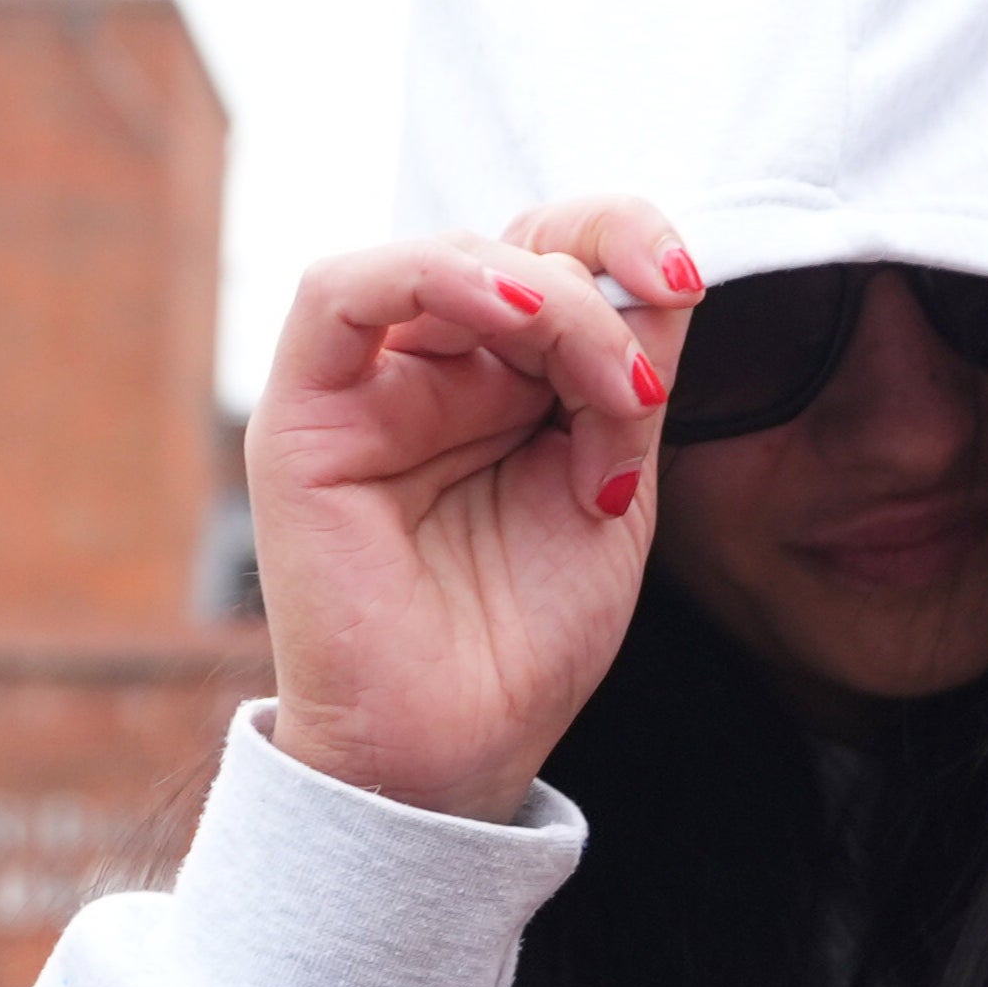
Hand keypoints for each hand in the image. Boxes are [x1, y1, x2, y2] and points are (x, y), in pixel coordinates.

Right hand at [249, 196, 701, 821]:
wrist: (459, 751)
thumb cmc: (527, 637)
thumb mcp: (615, 482)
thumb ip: (629, 374)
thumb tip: (662, 273)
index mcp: (506, 381)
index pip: (556, 253)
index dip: (622, 235)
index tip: (684, 280)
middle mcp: (432, 370)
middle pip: (513, 244)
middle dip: (599, 287)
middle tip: (639, 386)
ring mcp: (365, 389)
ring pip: (445, 256)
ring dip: (544, 296)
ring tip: (598, 380)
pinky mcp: (304, 418)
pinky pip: (340, 293)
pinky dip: (433, 273)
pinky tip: (508, 309)